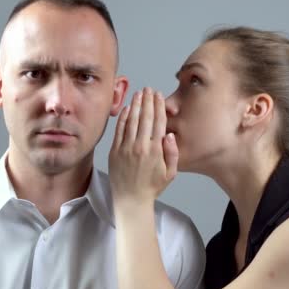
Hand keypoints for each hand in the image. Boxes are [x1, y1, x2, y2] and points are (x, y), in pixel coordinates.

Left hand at [108, 87, 177, 204]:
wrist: (131, 200)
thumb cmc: (151, 187)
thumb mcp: (170, 173)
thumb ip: (172, 153)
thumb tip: (169, 134)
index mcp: (156, 151)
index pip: (158, 122)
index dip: (159, 107)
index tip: (159, 96)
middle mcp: (141, 147)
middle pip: (145, 118)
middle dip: (148, 101)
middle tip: (148, 89)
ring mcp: (126, 148)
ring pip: (132, 121)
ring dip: (136, 105)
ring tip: (139, 94)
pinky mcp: (115, 151)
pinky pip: (120, 130)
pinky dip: (124, 118)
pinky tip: (128, 108)